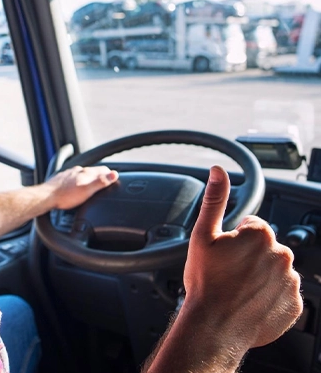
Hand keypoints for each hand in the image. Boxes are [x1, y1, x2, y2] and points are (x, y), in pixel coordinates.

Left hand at [44, 165, 117, 209]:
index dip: (110, 174)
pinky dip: (78, 182)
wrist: (46, 197)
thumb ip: (101, 182)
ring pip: (82, 174)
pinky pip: (73, 178)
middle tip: (105, 182)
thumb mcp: (87, 190)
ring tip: (92, 185)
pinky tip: (76, 187)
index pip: (103, 169)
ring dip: (88, 178)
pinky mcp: (62, 179)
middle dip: (100, 176)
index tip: (114, 178)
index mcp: (85, 173)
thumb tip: (114, 174)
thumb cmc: (66, 196)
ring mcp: (69, 174)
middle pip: (93, 171)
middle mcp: (77, 171)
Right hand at [183, 165, 302, 349]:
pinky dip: (269, 295)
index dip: (234, 238)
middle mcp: (282, 255)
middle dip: (249, 254)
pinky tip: (249, 300)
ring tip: (237, 287)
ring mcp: (291, 282)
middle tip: (228, 270)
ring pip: (274, 269)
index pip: (252, 225)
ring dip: (260, 274)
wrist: (214, 326)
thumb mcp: (203, 234)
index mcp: (261, 234)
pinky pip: (282, 292)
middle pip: (264, 247)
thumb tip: (218, 170)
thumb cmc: (206, 281)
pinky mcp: (295, 305)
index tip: (223, 253)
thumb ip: (215, 199)